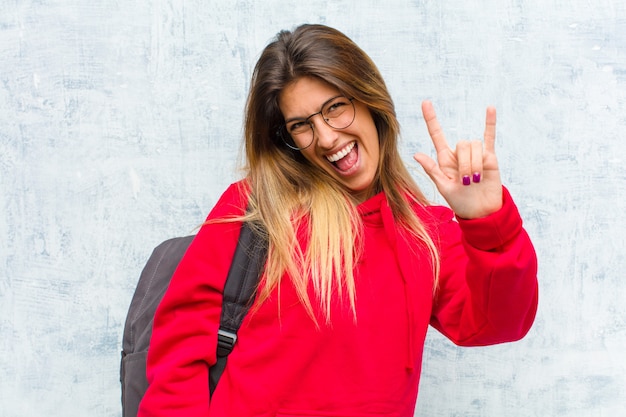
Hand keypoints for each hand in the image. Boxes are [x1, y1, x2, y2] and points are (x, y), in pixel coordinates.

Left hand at [413, 100, 502, 218]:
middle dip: (465, 163)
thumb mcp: (443, 188)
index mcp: (445, 160)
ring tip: (476, 180)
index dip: (431, 119)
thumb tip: (417, 154)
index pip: (437, 135)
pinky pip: (489, 137)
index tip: (425, 103)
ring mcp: (475, 155)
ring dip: (475, 163)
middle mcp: (459, 154)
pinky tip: (490, 109)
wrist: (481, 212)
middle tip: (466, 182)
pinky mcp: (490, 158)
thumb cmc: (460, 202)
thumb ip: (433, 170)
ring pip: (474, 145)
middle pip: (461, 144)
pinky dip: (490, 123)